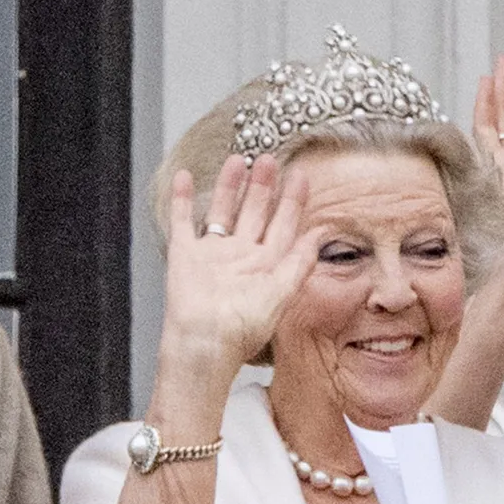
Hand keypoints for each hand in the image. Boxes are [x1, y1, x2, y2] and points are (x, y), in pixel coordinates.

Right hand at [155, 154, 316, 378]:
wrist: (204, 344)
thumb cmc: (242, 329)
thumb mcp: (282, 294)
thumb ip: (299, 262)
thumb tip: (320, 234)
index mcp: (266, 266)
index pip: (283, 225)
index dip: (293, 200)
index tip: (301, 176)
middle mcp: (240, 257)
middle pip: (254, 212)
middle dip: (263, 185)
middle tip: (270, 159)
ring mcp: (212, 254)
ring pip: (223, 210)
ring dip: (230, 185)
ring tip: (239, 160)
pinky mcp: (184, 255)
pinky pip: (183, 220)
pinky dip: (183, 198)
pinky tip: (186, 176)